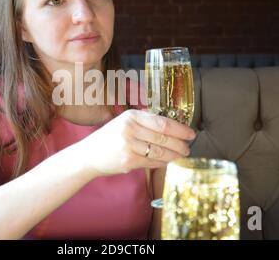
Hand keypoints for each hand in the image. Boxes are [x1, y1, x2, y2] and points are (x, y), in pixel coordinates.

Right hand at [78, 109, 195, 176]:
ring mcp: (129, 145)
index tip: (190, 133)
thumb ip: (144, 121)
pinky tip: (167, 161)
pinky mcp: (128, 161)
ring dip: (174, 154)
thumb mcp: (124, 122)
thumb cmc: (109, 138)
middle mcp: (130, 129)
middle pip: (164, 137)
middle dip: (180, 143)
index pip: (162, 122)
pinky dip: (162, 162)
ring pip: (160, 151)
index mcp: (131, 116)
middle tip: (188, 147)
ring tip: (181, 155)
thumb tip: (172, 125)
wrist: (89, 155)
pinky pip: (152, 162)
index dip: (180, 129)